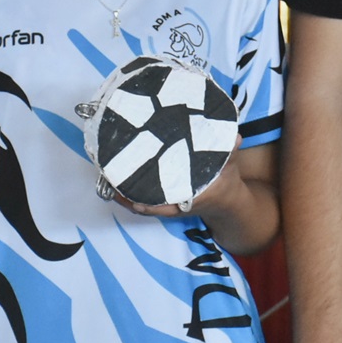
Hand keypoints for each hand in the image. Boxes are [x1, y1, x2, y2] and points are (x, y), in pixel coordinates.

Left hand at [119, 134, 243, 219]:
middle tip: (110, 178)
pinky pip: (142, 196)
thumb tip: (234, 138)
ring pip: (140, 200)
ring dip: (124, 192)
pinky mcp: (163, 197)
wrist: (226, 200)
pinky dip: (129, 190)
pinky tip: (117, 176)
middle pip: (145, 203)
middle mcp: (174, 204)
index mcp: (190, 199)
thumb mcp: (230, 167)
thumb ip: (230, 152)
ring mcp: (166, 202)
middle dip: (127, 194)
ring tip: (107, 175)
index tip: (133, 198)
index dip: (147, 203)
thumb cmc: (225, 184)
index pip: (164, 205)